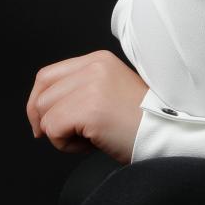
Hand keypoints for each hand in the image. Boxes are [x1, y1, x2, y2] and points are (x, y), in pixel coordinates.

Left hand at [26, 49, 146, 164]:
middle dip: (48, 121)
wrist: (167, 135)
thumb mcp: (109, 91)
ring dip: (61, 134)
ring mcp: (92, 86)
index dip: (37, 102)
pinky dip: (65, 145)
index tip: (43, 124)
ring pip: (45, 113)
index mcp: (98, 60)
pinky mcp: (90, 109)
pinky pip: (53, 129)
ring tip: (89, 137)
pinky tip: (91, 144)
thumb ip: (80, 89)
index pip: (47, 76)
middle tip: (70, 136)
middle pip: (42, 95)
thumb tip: (41, 108)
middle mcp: (94, 67)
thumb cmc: (140, 122)